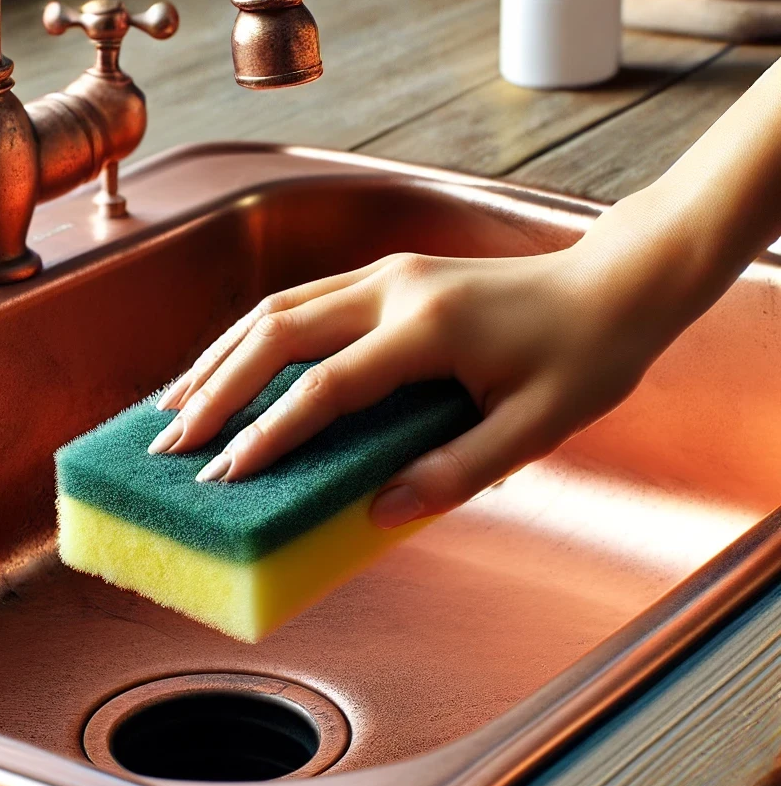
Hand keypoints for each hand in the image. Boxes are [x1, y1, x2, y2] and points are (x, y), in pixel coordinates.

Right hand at [148, 191, 694, 527]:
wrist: (616, 284)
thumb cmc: (586, 355)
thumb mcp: (537, 427)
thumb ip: (457, 471)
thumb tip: (377, 511)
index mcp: (429, 328)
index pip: (326, 386)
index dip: (270, 433)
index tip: (223, 476)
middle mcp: (393, 288)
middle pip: (276, 332)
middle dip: (214, 389)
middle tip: (169, 443)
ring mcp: (384, 274)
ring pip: (276, 307)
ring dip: (219, 355)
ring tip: (173, 404)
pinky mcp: (384, 275)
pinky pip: (298, 301)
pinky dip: (252, 338)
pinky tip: (229, 367)